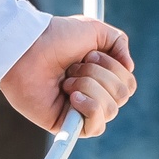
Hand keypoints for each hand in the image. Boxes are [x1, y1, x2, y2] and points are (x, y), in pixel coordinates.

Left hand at [0, 17, 135, 136]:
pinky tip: (72, 97)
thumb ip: (119, 42)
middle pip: (122, 96)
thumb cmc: (57, 37)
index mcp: (101, 76)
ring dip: (89, 86)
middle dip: (99, 75)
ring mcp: (80, 110)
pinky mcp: (66, 124)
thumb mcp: (96, 30)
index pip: (128, 84)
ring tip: (66, 80)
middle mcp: (93, 94)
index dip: (114, 68)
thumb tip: (129, 67)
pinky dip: (89, 108)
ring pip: (110, 109)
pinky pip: (95, 127)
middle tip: (74, 66)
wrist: (29, 48)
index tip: (89, 54)